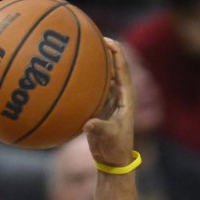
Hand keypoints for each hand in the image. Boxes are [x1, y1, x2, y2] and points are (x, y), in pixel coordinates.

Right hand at [83, 39, 134, 168]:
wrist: (114, 162)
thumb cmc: (115, 150)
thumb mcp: (108, 139)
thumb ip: (100, 129)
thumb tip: (88, 123)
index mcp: (127, 100)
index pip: (123, 71)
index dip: (117, 54)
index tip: (108, 40)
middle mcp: (120, 97)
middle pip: (115, 68)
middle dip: (106, 52)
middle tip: (93, 37)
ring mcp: (111, 102)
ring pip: (105, 77)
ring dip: (97, 64)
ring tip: (83, 49)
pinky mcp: (102, 108)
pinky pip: (95, 89)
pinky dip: (86, 80)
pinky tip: (72, 74)